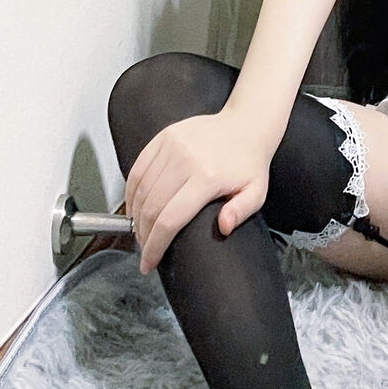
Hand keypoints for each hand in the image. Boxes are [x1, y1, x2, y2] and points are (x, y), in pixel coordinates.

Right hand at [123, 106, 273, 273]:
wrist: (246, 125)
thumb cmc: (249, 162)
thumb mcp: (256, 192)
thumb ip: (241, 212)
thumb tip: (224, 226)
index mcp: (207, 178)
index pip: (170, 220)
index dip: (154, 247)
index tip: (148, 263)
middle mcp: (186, 160)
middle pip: (150, 208)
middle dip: (143, 236)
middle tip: (145, 250)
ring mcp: (172, 146)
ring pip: (140, 190)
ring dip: (135, 216)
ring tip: (141, 232)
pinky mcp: (164, 137)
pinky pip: (137, 169)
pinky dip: (131, 192)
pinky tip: (134, 207)